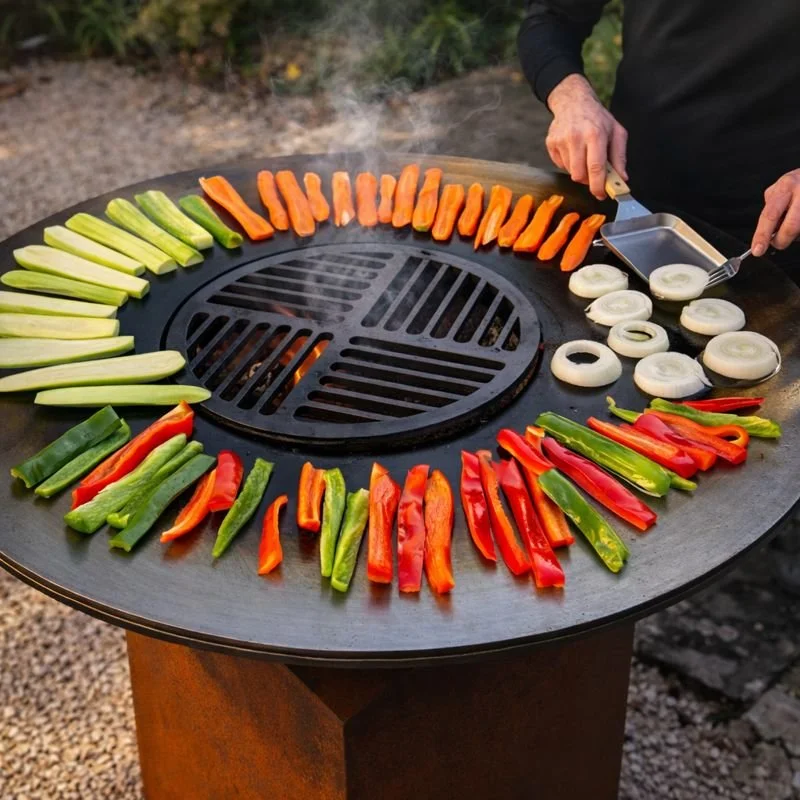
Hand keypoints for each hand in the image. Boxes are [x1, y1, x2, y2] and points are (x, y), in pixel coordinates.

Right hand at [545, 74, 627, 199]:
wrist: (573, 101)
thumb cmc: (597, 118)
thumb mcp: (616, 132)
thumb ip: (619, 157)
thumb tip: (622, 178)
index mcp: (595, 134)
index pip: (595, 168)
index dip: (598, 186)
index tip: (602, 194)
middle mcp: (576, 137)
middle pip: (579, 175)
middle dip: (588, 180)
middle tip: (594, 175)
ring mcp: (561, 140)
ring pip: (570, 172)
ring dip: (579, 170)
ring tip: (584, 155)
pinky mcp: (551, 143)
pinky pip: (561, 165)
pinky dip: (569, 163)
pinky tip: (573, 151)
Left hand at [752, 169, 799, 255]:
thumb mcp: (782, 187)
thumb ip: (772, 206)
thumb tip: (767, 230)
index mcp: (786, 186)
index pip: (770, 215)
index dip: (762, 235)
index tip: (757, 249)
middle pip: (789, 228)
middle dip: (781, 240)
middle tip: (778, 242)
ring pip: (798, 232)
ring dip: (795, 234)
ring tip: (795, 221)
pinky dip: (799, 232)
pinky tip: (799, 221)